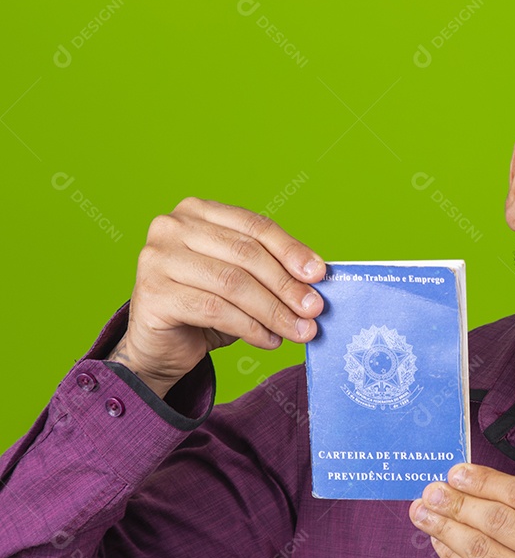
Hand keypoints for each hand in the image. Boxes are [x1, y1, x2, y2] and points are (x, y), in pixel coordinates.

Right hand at [108, 197, 324, 396]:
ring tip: (299, 330)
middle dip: (286, 285)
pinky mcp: (152, 293)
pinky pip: (215, 310)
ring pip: (233, 283)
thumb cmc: (205, 308)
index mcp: (197, 211)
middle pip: (246, 254)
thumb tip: (316, 277)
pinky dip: (250, 328)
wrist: (160, 346)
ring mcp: (157, 258)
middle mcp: (171, 226)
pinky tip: (269, 340)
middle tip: (314, 310)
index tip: (319, 274)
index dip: (291, 250)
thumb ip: (270, 270)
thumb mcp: (241, 280)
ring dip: (274, 311)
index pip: (255, 226)